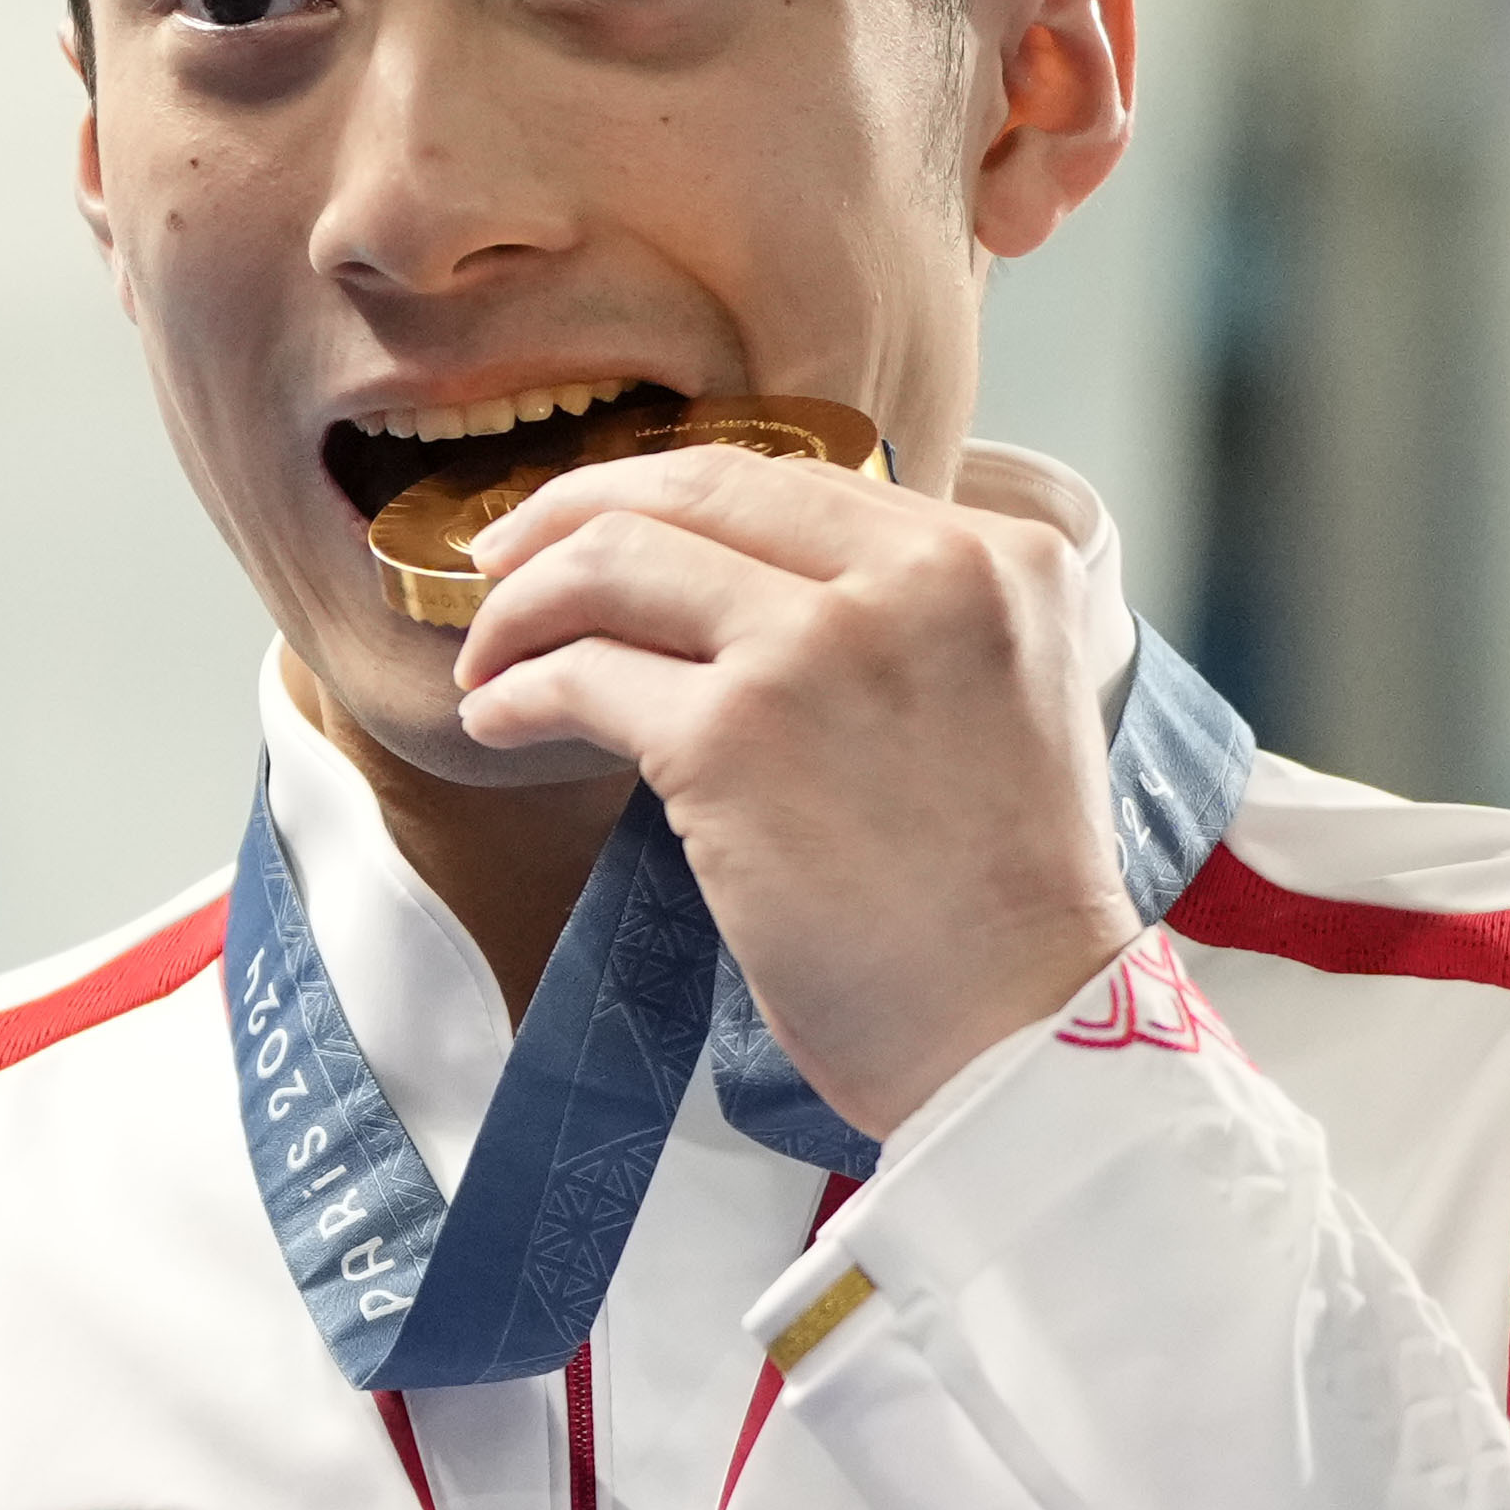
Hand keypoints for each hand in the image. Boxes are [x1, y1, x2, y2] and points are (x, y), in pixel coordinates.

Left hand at [447, 447, 1133, 1138]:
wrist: (1018, 1030)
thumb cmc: (993, 901)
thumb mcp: (992, 698)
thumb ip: (897, 619)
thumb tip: (728, 585)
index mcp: (995, 557)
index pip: (790, 480)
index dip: (668, 496)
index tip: (596, 527)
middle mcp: (917, 576)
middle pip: (696, 488)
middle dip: (571, 512)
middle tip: (499, 558)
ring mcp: (818, 649)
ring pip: (619, 560)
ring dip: (524, 604)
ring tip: (490, 658)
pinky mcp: (734, 738)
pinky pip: (581, 675)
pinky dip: (518, 691)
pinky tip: (498, 718)